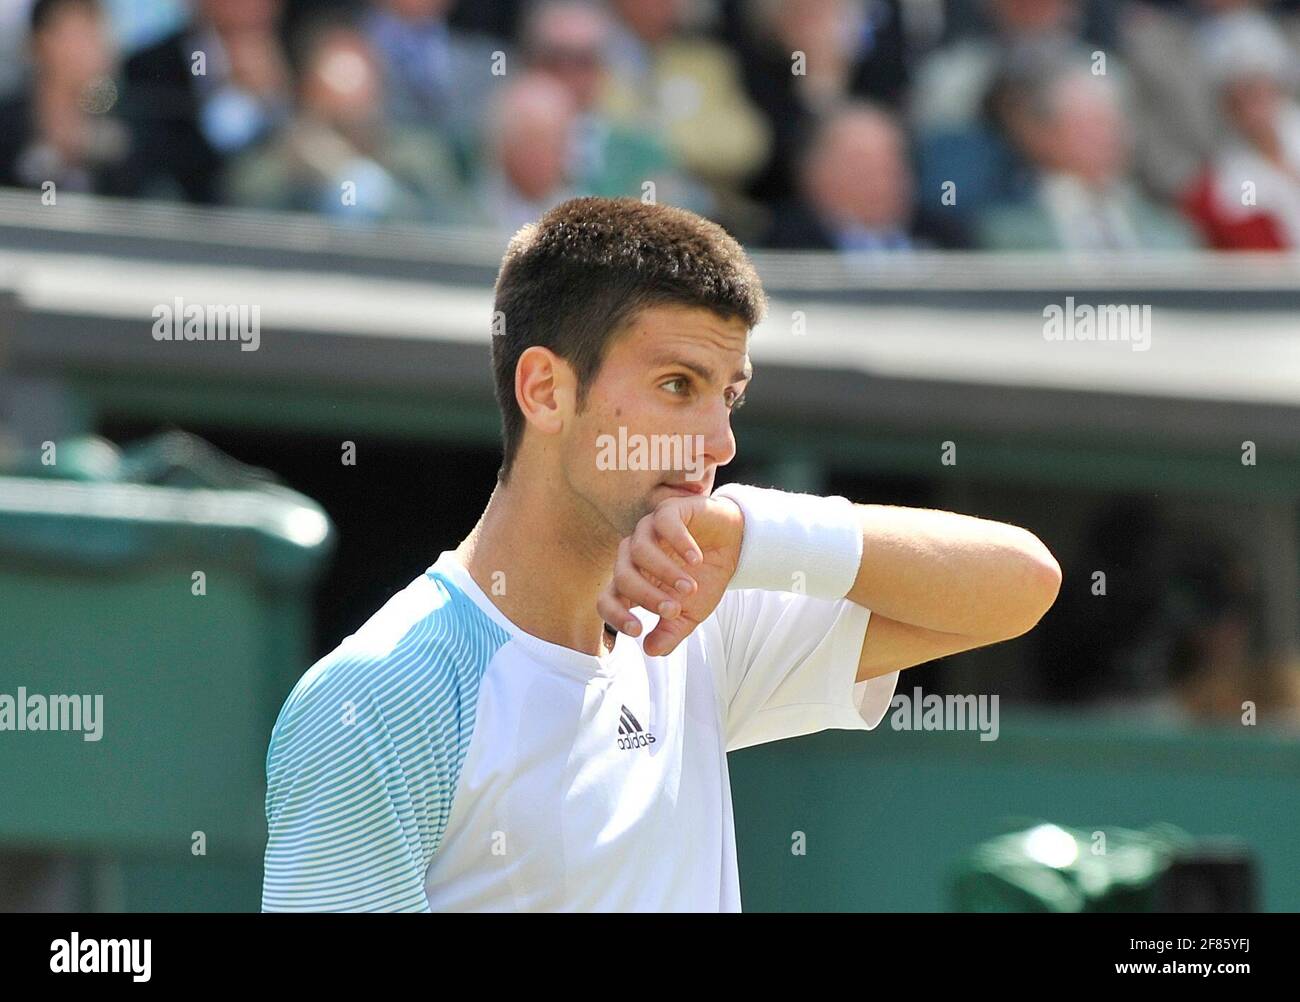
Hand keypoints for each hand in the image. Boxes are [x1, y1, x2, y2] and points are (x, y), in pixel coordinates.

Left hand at [597, 495, 743, 656]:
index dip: (615, 615)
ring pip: (640, 550)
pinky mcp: (668, 511)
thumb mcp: (690, 614)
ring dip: (665, 573)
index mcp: (632, 580)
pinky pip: (663, 523)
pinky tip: (696, 559)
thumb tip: (651, 652)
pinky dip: (679, 543)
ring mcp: (648, 530)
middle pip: (623, 575)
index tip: (638, 630)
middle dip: (648, 597)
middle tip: (674, 610)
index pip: (607, 598)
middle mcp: (633, 554)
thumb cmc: (704, 579)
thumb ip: (670, 632)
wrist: (734, 547)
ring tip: (690, 588)